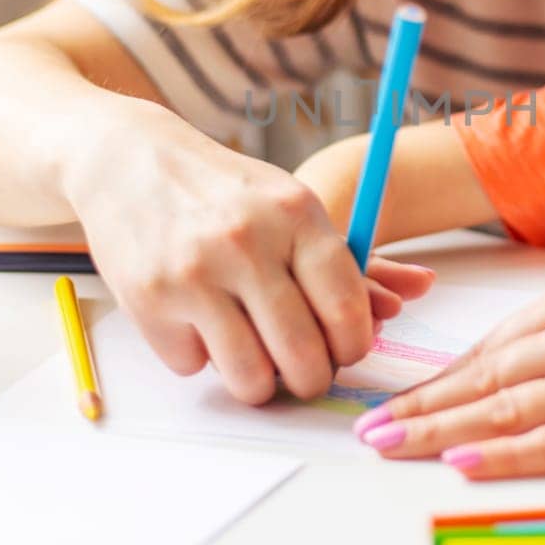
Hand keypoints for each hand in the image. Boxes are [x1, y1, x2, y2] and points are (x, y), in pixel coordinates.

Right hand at [62, 102, 432, 403]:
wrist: (128, 161)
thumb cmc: (226, 195)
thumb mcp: (290, 209)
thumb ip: (349, 261)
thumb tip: (416, 295)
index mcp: (296, 214)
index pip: (346, 307)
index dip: (354, 345)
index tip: (346, 350)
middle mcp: (247, 242)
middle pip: (303, 356)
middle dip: (311, 379)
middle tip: (305, 373)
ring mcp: (195, 273)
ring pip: (250, 377)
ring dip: (258, 383)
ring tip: (256, 361)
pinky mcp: (149, 300)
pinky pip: (194, 367)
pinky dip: (200, 357)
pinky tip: (196, 321)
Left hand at [353, 269, 544, 477]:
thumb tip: (500, 372)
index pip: (489, 346)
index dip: (436, 379)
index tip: (396, 402)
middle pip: (484, 376)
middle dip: (420, 406)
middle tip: (369, 429)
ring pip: (506, 408)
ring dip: (440, 431)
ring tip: (391, 448)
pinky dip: (504, 453)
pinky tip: (464, 461)